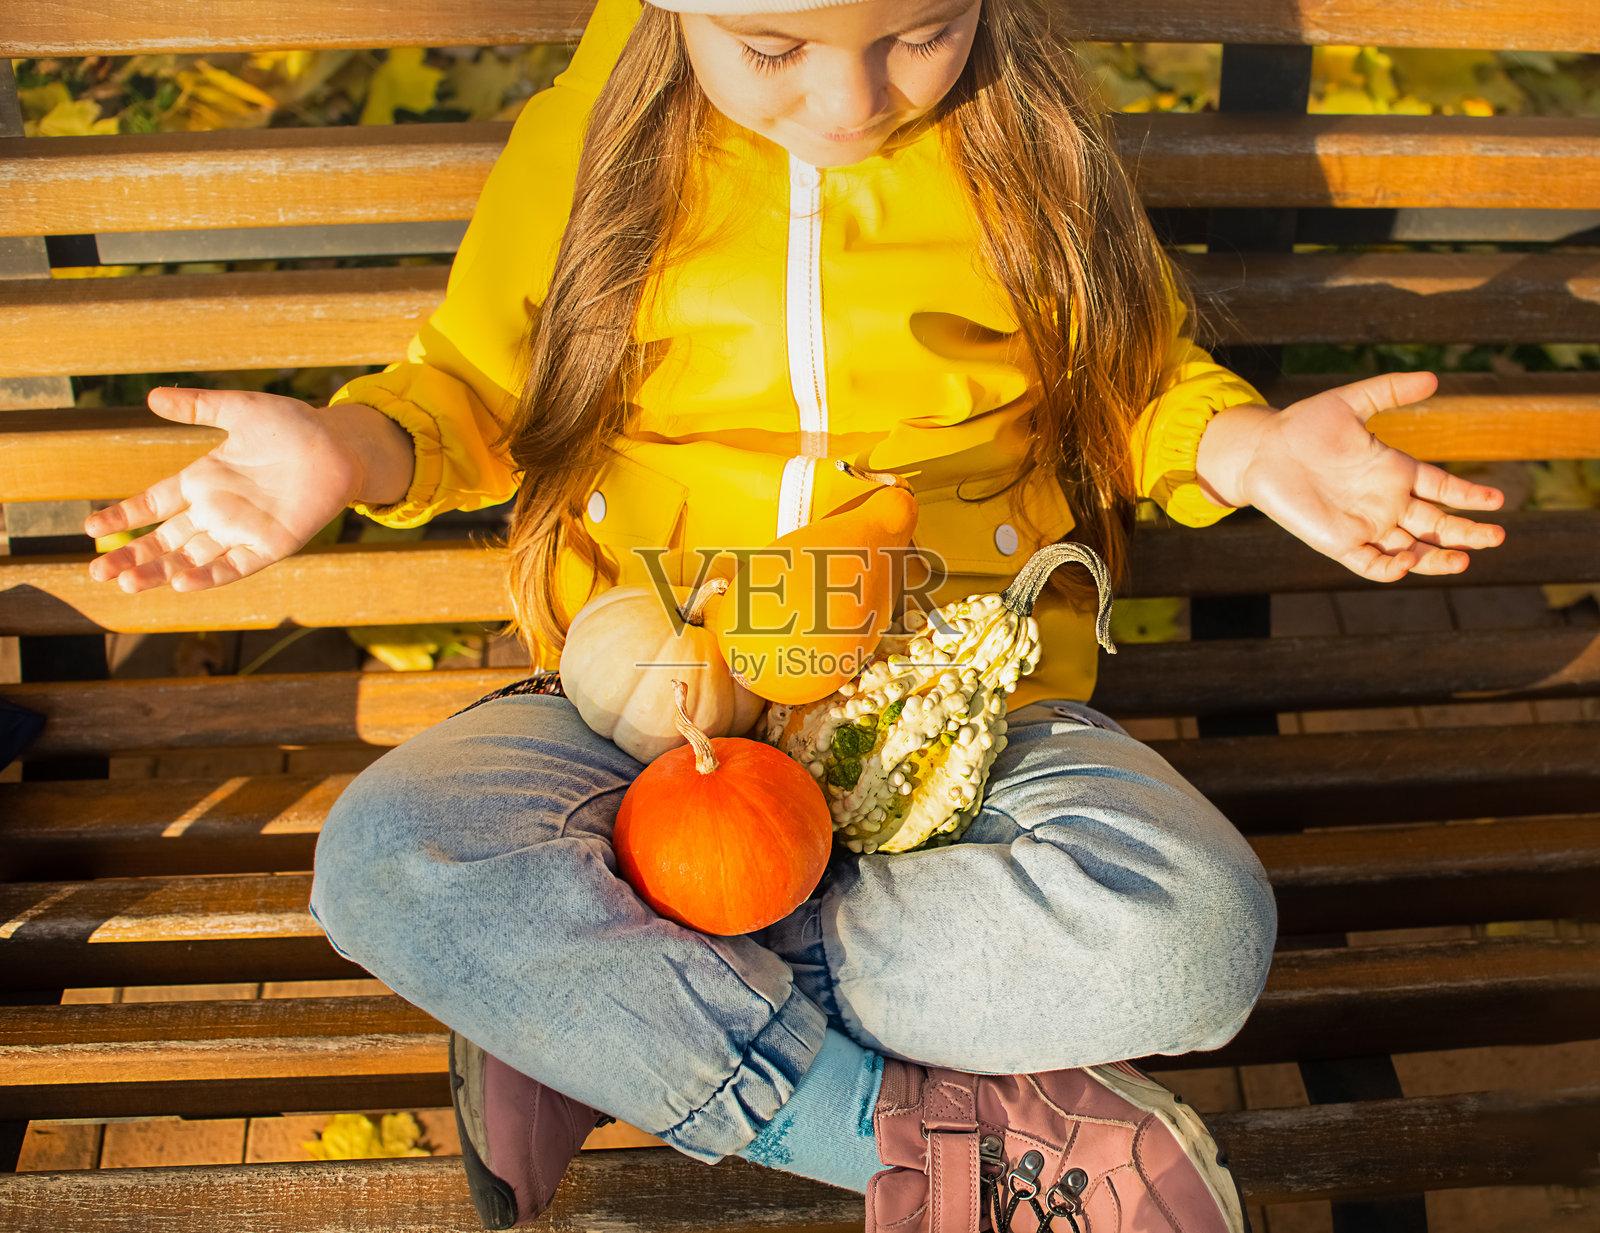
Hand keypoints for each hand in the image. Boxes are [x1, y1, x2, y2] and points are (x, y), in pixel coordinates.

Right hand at [85, 387, 408, 593]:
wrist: (339, 444)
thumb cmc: (292, 425)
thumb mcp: (238, 410)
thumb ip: (198, 406)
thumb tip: (153, 397)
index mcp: (204, 480)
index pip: (153, 504)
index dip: (123, 516)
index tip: (90, 528)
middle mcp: (218, 510)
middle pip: (166, 540)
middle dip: (132, 556)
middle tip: (98, 572)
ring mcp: (243, 530)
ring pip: (192, 558)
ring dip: (161, 571)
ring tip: (127, 583)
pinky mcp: (270, 544)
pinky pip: (235, 565)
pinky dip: (209, 575)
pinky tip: (180, 583)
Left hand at [1195, 371, 1504, 581]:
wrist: (1260, 450)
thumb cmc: (1302, 426)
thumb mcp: (1350, 403)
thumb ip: (1389, 391)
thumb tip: (1434, 378)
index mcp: (1394, 470)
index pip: (1443, 487)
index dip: (1470, 495)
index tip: (1497, 500)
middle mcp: (1385, 502)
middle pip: (1436, 523)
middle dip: (1467, 532)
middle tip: (1497, 536)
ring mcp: (1364, 525)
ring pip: (1410, 549)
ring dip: (1436, 557)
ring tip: (1464, 561)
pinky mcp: (1338, 542)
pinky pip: (1369, 564)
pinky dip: (1389, 569)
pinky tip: (1405, 565)